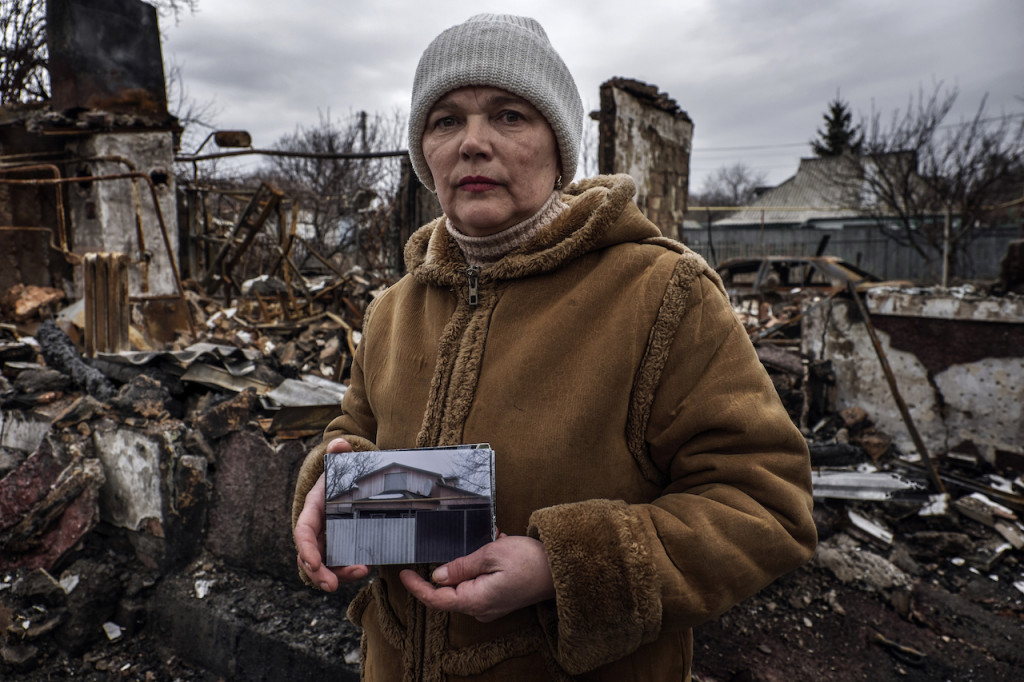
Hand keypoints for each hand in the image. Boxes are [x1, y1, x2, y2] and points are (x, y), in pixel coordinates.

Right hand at [294, 438, 369, 590]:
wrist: (346, 484)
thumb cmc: (341, 476)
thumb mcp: (341, 465)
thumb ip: (340, 454)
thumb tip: (340, 443)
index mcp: (313, 510)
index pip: (303, 532)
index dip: (306, 549)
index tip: (314, 563)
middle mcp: (316, 529)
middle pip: (309, 557)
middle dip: (317, 573)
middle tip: (332, 585)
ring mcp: (326, 540)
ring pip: (323, 565)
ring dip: (338, 575)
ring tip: (360, 573)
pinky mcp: (338, 547)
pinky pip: (338, 564)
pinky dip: (348, 570)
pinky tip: (365, 569)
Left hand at [399, 534, 554, 621]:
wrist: (561, 569)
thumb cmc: (530, 561)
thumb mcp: (491, 554)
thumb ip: (461, 566)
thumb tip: (437, 575)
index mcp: (475, 600)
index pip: (436, 599)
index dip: (417, 587)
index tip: (403, 574)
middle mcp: (481, 608)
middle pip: (450, 590)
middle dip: (452, 564)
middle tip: (462, 541)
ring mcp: (491, 605)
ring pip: (466, 583)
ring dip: (471, 560)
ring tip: (491, 540)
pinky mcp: (499, 598)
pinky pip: (480, 582)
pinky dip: (483, 564)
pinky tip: (497, 546)